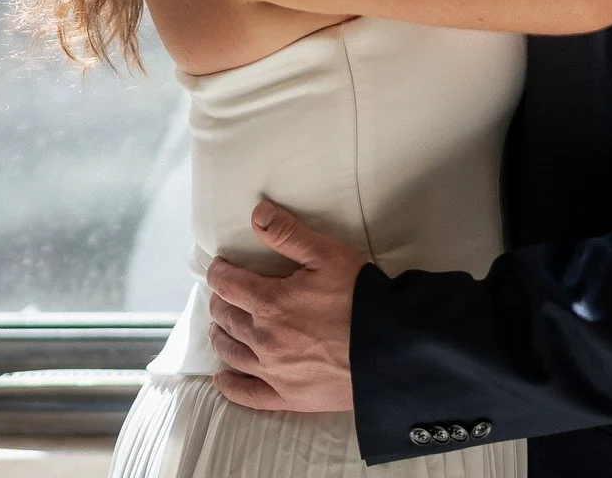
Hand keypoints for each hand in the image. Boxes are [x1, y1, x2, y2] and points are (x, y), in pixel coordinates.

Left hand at [203, 199, 364, 412]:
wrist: (392, 349)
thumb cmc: (360, 298)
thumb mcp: (326, 254)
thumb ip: (288, 234)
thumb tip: (257, 214)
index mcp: (269, 303)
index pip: (226, 284)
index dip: (219, 272)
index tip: (221, 268)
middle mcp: (264, 339)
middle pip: (226, 317)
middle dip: (221, 302)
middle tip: (225, 295)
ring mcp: (275, 372)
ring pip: (232, 353)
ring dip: (221, 336)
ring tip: (220, 327)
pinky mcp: (290, 397)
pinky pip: (248, 395)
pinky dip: (230, 386)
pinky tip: (222, 379)